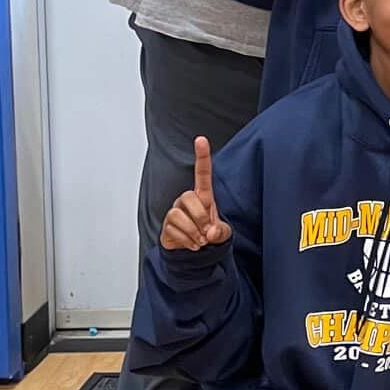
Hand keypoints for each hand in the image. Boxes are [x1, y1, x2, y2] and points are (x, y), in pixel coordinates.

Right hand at [160, 136, 231, 250]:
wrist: (194, 250)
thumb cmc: (209, 234)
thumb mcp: (222, 233)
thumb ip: (220, 232)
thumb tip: (210, 232)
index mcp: (203, 196)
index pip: (202, 173)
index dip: (202, 156)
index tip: (201, 139)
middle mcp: (187, 200)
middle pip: (188, 197)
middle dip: (200, 216)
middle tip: (206, 232)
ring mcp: (175, 211)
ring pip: (178, 214)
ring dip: (193, 231)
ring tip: (200, 240)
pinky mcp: (166, 224)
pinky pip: (173, 229)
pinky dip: (186, 240)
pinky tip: (192, 244)